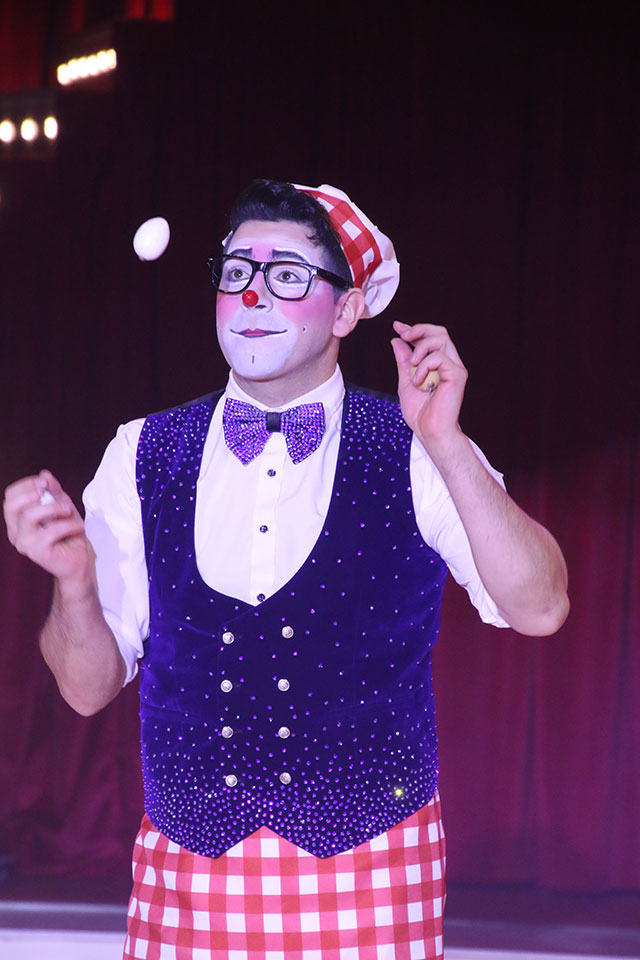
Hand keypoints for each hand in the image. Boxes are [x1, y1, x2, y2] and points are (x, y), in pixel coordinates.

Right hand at [3, 470, 92, 583]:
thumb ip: (53, 490)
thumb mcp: (62, 505)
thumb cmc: (68, 532)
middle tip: (54, 493)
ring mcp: (24, 544)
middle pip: (11, 506)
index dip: (25, 485)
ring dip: (54, 508)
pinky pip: (50, 531)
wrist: (79, 558)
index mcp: (17, 520)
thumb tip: (44, 474)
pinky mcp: (37, 553)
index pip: (10, 497)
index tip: (45, 482)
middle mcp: (16, 533)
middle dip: (33, 493)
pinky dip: (68, 524)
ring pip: (29, 516)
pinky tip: (77, 526)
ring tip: (69, 511)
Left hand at [391, 321, 467, 451]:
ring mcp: (455, 368)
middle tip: (404, 335)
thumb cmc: (421, 413)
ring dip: (420, 349)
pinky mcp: (457, 375)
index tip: (397, 327)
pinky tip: (418, 381)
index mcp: (439, 365)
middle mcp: (449, 363)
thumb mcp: (405, 381)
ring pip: (440, 339)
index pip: (431, 338)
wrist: (429, 431)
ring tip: (412, 367)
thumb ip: (403, 361)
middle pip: (439, 332)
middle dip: (419, 330)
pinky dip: (423, 366)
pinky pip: (439, 357)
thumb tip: (397, 341)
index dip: (414, 329)